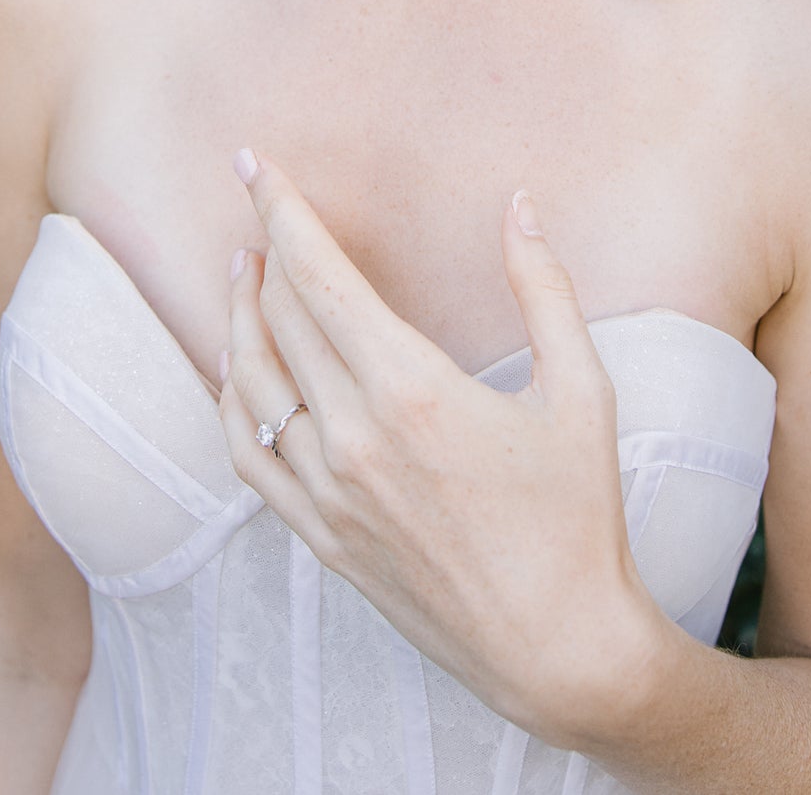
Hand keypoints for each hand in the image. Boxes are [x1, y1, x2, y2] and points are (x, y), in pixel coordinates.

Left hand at [216, 146, 671, 744]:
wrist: (558, 648)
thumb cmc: (578, 517)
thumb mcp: (581, 390)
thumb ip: (543, 290)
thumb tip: (518, 206)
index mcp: (410, 389)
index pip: (319, 274)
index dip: (281, 209)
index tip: (254, 162)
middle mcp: (352, 436)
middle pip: (280, 315)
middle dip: (264, 246)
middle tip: (260, 201)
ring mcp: (327, 492)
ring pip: (249, 381)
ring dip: (238, 314)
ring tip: (243, 269)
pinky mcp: (320, 537)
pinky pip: (245, 455)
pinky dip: (229, 399)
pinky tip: (235, 369)